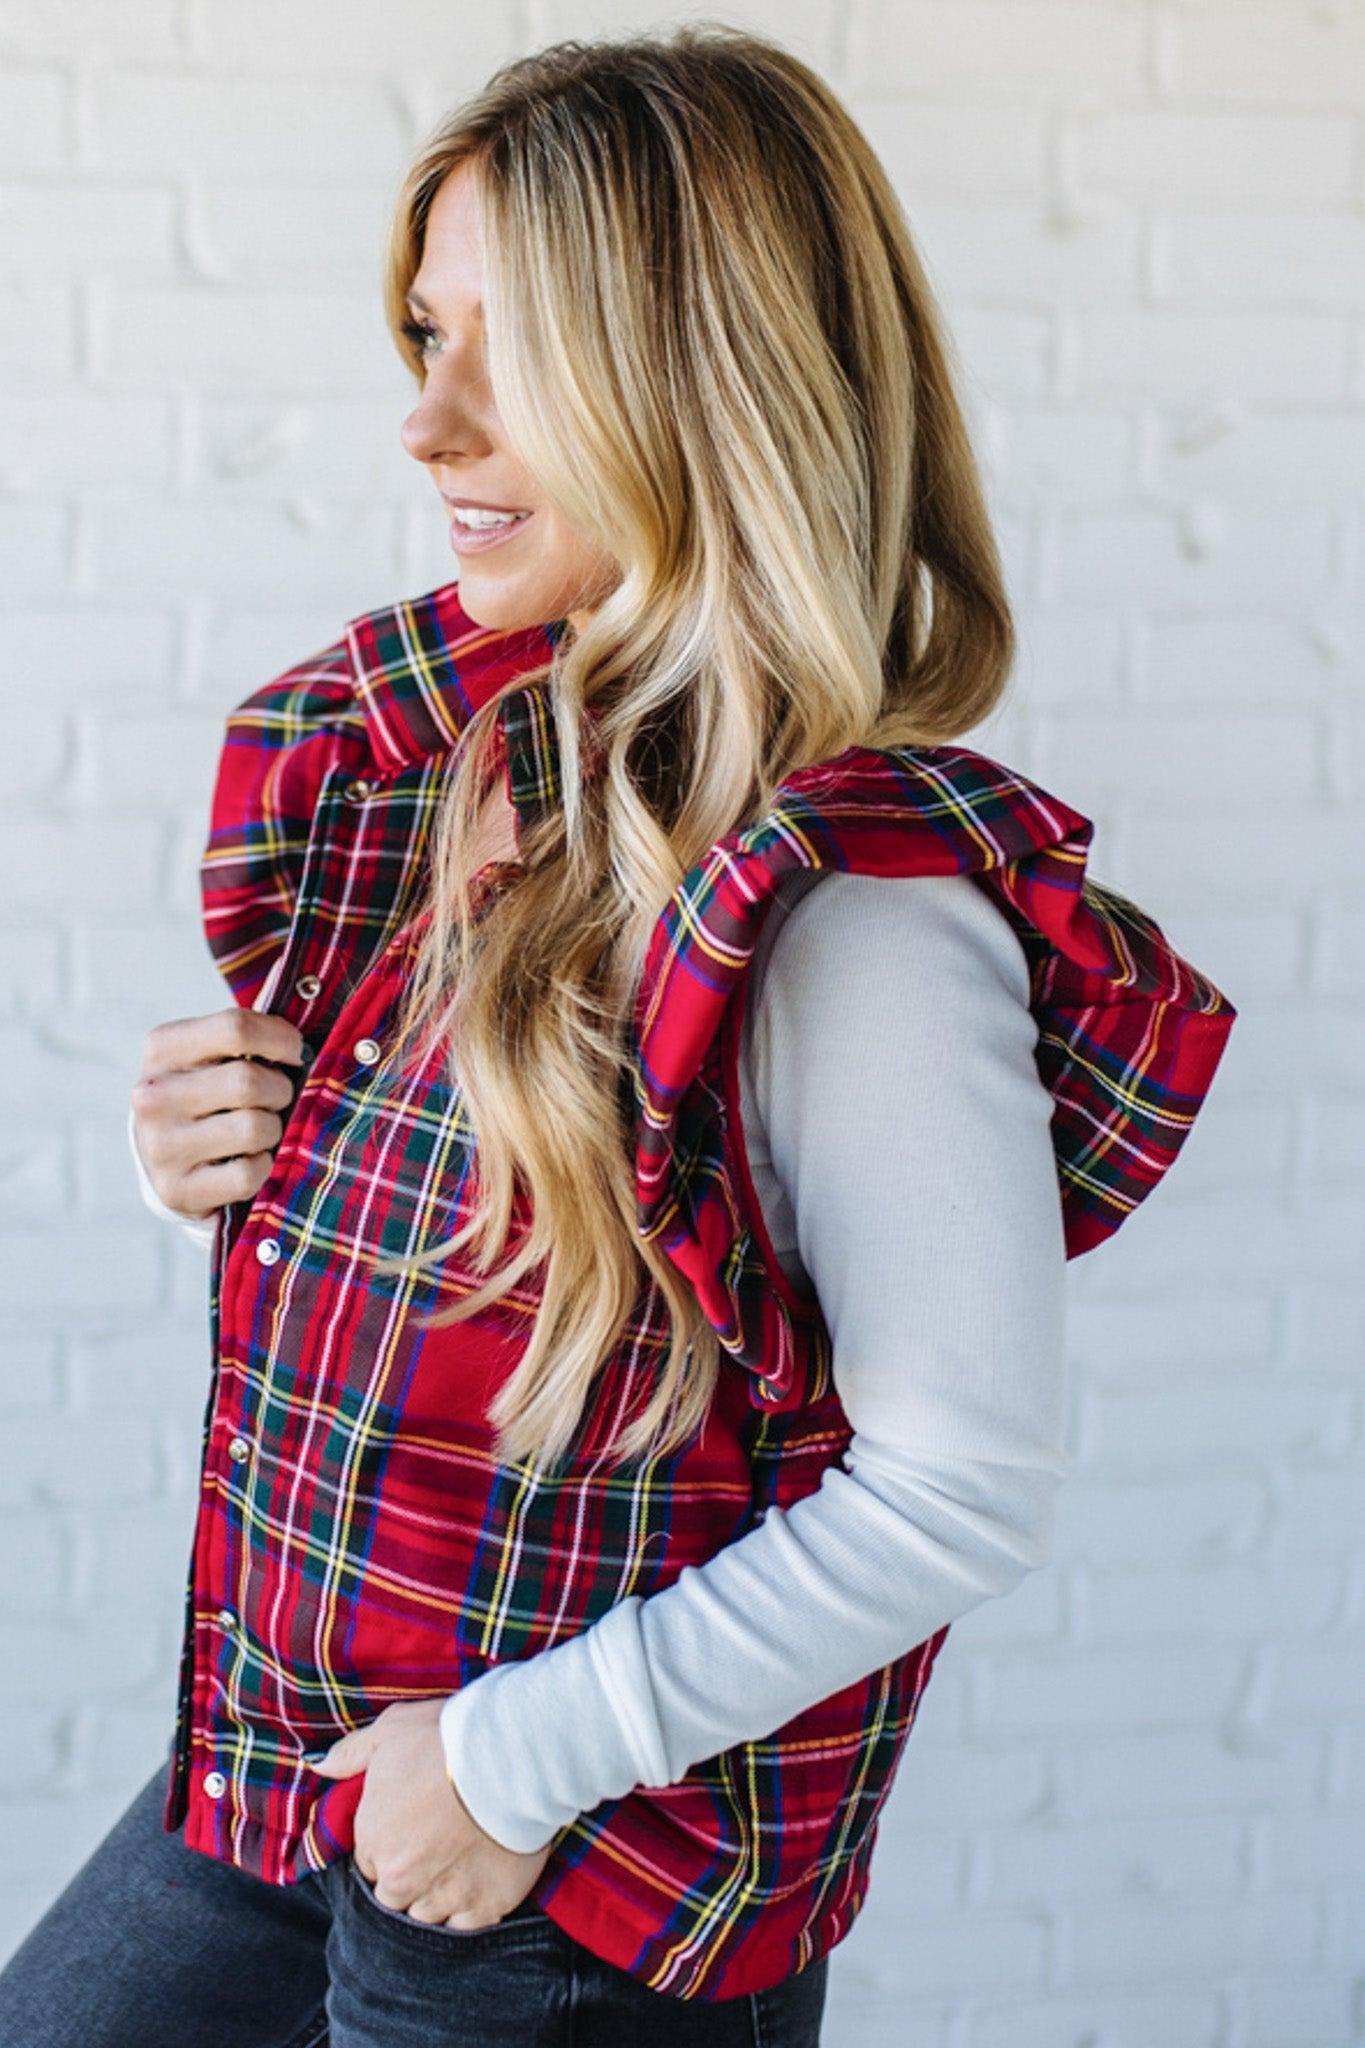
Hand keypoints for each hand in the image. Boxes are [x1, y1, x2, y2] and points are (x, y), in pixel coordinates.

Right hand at [130, 1007, 305, 1221]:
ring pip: (254, 1128)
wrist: (162, 1155)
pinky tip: (248, 1160)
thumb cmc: (204, 1093)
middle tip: (276, 1098)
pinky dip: (263, 1167)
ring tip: (259, 1130)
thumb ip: (248, 1037)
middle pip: (248, 1081)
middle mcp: (151, 1096)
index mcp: (162, 1049)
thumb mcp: (210, 1054)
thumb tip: (301, 1043)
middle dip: (280, 1090)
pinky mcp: (177, 1189)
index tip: (293, 1053)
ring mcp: (161, 1146)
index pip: (236, 1028)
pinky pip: (249, 1173)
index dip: (281, 1039)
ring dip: (272, 1130)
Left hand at [313, 1700, 555, 1930]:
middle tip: (439, 1846)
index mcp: (374, 1838)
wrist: (512, 1757)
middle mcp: (401, 1877)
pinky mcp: (484, 1906)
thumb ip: (350, 1754)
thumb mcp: (391, 1729)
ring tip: (462, 1863)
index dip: (391, 1845)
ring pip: (428, 1914)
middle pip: (395, 1895)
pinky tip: (481, 1880)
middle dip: (410, 1877)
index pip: (370, 1862)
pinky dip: (471, 1909)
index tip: (414, 1828)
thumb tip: (318, 1765)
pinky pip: (465, 1925)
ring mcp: (442, 1896)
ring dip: (439, 1896)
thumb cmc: (447, 1739)